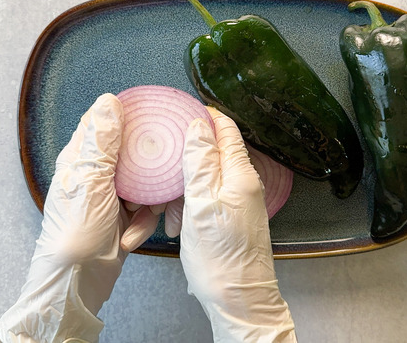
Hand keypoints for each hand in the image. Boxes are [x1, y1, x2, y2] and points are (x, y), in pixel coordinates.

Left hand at [0, 94, 168, 342]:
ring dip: (150, 200)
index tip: (154, 113)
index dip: (128, 114)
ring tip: (140, 215)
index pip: (103, 122)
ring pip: (145, 180)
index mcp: (80, 159)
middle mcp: (95, 173)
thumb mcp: (90, 184)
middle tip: (160, 172)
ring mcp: (111, 195)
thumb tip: (109, 101)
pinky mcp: (124, 216)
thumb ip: (102, 143)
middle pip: (133, 151)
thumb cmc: (74, 235)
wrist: (77, 283)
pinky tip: (132, 237)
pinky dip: (145, 222)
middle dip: (149, 165)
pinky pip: (147, 207)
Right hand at [180, 107, 296, 342]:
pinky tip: (176, 218)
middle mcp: (243, 184)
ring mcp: (239, 201)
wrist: (239, 299)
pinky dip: (190, 202)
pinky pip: (208, 198)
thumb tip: (198, 126)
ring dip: (185, 182)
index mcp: (239, 175)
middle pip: (215, 151)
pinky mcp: (231, 218)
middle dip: (188, 150)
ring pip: (208, 176)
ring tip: (165, 195)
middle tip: (162, 149)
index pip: (226, 131)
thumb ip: (200, 163)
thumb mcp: (201, 204)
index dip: (206, 116)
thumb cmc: (221, 258)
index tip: (183, 108)